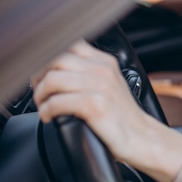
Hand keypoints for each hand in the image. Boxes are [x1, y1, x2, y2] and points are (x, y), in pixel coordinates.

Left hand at [31, 40, 181, 181]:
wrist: (141, 137)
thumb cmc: (121, 116)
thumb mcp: (108, 84)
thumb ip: (88, 72)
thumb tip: (54, 69)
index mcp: (105, 61)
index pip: (68, 44)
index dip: (47, 58)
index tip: (42, 75)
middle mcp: (103, 69)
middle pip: (55, 59)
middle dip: (39, 77)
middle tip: (39, 93)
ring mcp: (100, 86)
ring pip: (52, 79)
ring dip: (39, 95)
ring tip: (43, 106)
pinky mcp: (95, 105)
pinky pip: (56, 102)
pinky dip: (46, 111)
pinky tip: (49, 117)